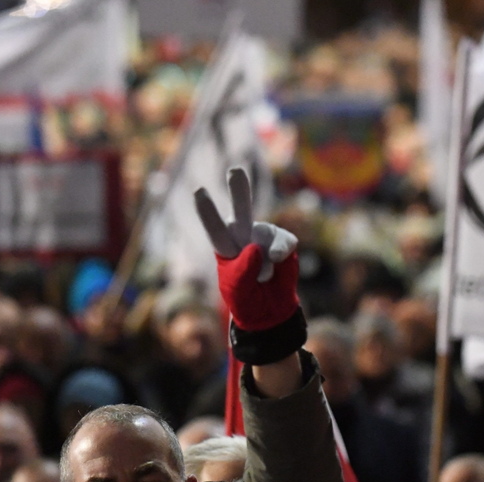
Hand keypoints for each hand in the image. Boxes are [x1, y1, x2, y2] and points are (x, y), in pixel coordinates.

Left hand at [195, 168, 299, 331]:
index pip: (215, 229)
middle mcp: (243, 235)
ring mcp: (264, 236)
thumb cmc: (246, 298)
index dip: (207, 212)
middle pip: (242, 211)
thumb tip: (258, 247)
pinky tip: (278, 264)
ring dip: (267, 260)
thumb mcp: (238, 289)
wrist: (270, 309)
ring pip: (266, 234)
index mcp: (225, 247)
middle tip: (235, 171)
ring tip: (263, 277)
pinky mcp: (283, 240)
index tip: (198, 191)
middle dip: (239, 191)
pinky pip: (285, 243)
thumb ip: (244, 270)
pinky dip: (282, 256)